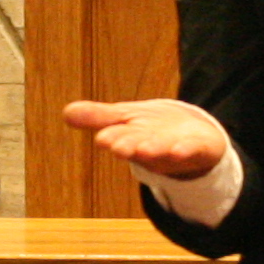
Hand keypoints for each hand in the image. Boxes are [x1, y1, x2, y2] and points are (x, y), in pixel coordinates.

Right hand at [62, 96, 227, 179]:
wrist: (193, 138)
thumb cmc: (151, 130)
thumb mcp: (125, 119)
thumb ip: (98, 117)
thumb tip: (66, 112)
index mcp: (131, 140)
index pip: (119, 138)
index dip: (112, 138)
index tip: (103, 138)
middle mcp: (151, 148)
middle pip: (139, 147)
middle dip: (129, 146)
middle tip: (118, 147)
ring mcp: (174, 149)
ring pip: (163, 150)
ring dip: (154, 150)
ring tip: (145, 149)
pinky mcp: (198, 148)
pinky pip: (193, 150)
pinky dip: (186, 150)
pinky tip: (179, 149)